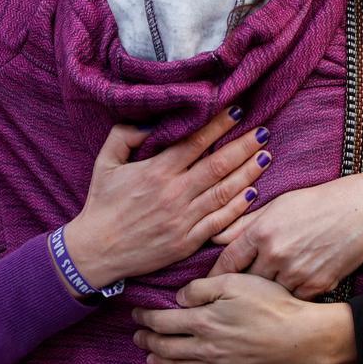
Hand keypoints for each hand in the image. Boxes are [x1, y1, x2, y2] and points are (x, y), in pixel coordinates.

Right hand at [63, 108, 271, 288]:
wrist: (96, 252)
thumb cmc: (101, 204)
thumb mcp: (105, 162)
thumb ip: (124, 135)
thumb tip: (151, 121)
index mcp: (156, 171)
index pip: (195, 142)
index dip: (219, 125)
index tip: (237, 111)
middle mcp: (174, 194)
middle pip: (219, 165)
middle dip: (244, 146)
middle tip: (264, 131)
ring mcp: (183, 219)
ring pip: (225, 192)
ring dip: (249, 173)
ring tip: (266, 156)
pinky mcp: (187, 242)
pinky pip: (220, 222)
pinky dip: (239, 207)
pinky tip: (253, 193)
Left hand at [132, 274, 356, 363]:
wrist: (302, 339)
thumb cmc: (271, 305)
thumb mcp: (236, 282)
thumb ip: (202, 287)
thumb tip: (179, 298)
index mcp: (203, 322)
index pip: (162, 322)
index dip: (145, 317)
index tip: (137, 312)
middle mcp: (205, 350)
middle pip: (165, 348)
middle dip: (147, 340)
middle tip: (137, 335)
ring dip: (160, 361)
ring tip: (151, 355)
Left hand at [208, 173, 362, 298]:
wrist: (361, 212)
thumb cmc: (317, 204)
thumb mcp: (278, 205)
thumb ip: (244, 223)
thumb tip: (215, 237)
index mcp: (262, 231)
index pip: (228, 262)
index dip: (213, 277)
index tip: (205, 288)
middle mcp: (276, 254)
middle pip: (244, 283)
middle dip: (237, 289)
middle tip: (229, 295)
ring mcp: (297, 273)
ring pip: (267, 295)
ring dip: (262, 296)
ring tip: (257, 298)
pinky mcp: (316, 287)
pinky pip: (291, 300)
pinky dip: (287, 298)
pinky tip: (287, 293)